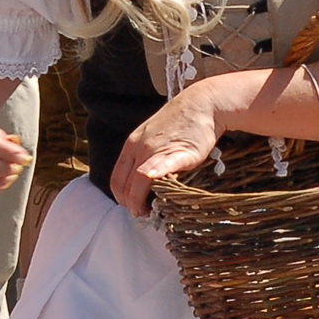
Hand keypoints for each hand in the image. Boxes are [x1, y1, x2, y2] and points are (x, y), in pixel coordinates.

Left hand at [110, 81, 219, 217]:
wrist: (202, 104)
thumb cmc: (181, 123)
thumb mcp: (153, 137)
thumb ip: (146, 157)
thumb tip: (144, 182)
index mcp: (131, 145)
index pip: (116, 179)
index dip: (121, 197)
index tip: (132, 206)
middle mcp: (139, 148)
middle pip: (124, 185)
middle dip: (130, 204)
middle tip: (142, 214)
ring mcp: (156, 150)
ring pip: (137, 183)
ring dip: (139, 203)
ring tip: (149, 212)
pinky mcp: (177, 153)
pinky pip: (158, 171)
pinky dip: (152, 185)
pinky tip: (156, 197)